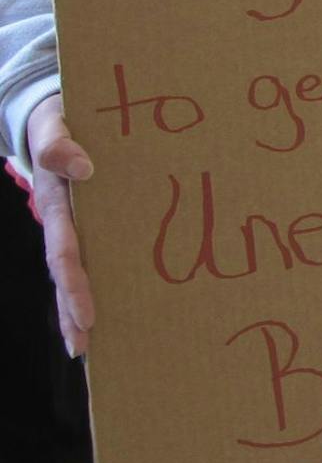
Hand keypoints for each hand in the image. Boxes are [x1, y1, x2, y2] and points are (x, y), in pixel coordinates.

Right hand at [27, 95, 93, 355]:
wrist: (60, 113)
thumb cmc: (59, 121)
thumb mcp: (54, 125)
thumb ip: (60, 145)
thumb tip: (84, 167)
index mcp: (57, 205)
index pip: (64, 255)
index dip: (75, 286)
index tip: (87, 316)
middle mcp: (67, 221)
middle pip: (68, 276)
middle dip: (75, 313)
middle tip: (86, 349)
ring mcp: (79, 222)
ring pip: (82, 270)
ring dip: (86, 305)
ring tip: (96, 344)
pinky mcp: (95, 218)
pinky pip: (101, 250)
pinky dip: (106, 276)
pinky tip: (126, 300)